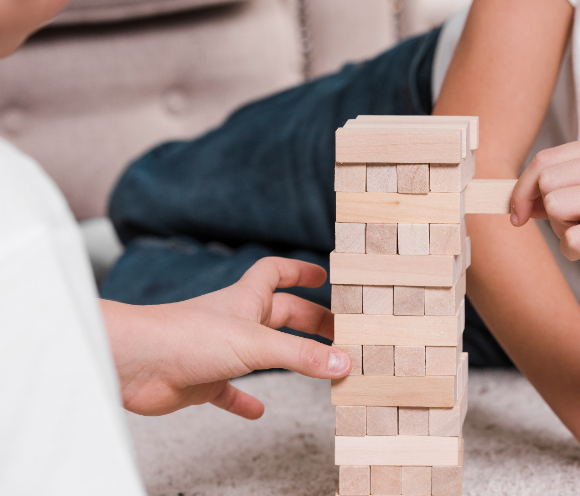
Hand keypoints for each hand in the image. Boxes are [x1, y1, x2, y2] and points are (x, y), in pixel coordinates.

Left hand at [102, 257, 351, 419]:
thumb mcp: (256, 345)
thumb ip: (301, 355)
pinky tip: (257, 411)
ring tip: (314, 368)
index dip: (299, 271)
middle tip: (338, 332)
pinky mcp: (203, 379)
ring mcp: (219, 350)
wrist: (134, 362)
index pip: (276, 273)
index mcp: (247, 300)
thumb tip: (343, 362)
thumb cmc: (185, 337)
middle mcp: (235, 321)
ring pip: (260, 352)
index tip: (322, 274)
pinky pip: (229, 390)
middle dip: (309, 321)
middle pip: (280, 314)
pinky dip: (244, 399)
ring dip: (285, 358)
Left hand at [510, 134, 579, 300]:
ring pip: (556, 207)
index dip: (523, 189)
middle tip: (567, 228)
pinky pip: (572, 240)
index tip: (519, 213)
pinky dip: (573, 252)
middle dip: (545, 211)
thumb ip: (572, 185)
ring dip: (561, 232)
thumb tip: (516, 198)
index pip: (546, 158)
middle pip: (546, 181)